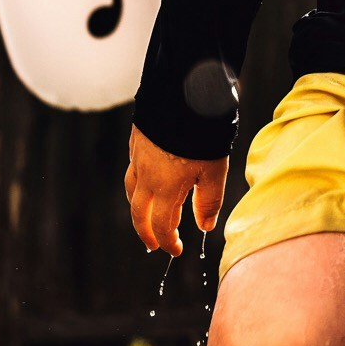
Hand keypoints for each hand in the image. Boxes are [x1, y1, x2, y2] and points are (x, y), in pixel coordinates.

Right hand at [125, 125, 228, 257]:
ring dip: (138, 207)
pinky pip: (132, 168)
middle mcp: (146, 176)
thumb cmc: (203, 135)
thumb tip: (205, 227)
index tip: (175, 251)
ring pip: (130, 190)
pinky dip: (137, 182)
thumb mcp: (213, 172)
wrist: (183, 95)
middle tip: (152, 244)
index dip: (167, 242)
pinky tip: (147, 178)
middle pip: (138, 212)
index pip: (161, 226)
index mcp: (165, 188)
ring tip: (146, 214)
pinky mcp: (137, 140)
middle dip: (144, 232)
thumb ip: (208, 202)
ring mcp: (138, 157)